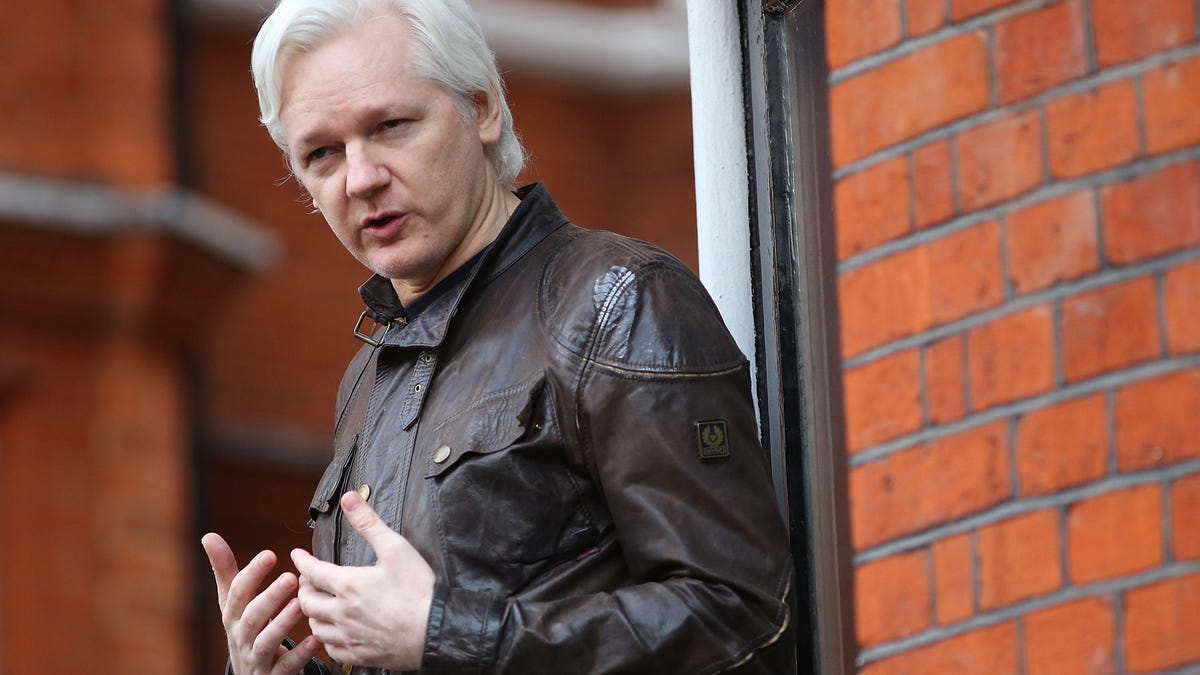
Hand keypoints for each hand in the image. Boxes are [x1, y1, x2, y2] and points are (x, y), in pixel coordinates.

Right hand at [201, 533, 320, 674]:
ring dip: (283, 623)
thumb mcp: (233, 603)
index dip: (252, 574)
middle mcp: (242, 637)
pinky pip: (286, 666)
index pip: (237, 593)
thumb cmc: (245, 630)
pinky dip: (300, 654)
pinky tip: (315, 640)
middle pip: (252, 617)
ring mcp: (257, 658)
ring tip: (301, 605)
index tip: (270, 554)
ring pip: (266, 642)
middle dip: (269, 597)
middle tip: (290, 578)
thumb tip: (208, 536)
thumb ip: (225, 570)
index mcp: (233, 616)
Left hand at [291, 491, 435, 669]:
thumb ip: (369, 522)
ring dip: (312, 613)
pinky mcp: (359, 654)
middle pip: (307, 601)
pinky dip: (327, 639)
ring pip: (315, 627)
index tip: (297, 555)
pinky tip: (334, 633)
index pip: (312, 571)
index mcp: (348, 585)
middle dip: (303, 587)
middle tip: (308, 580)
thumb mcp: (395, 548)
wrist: (435, 629)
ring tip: (317, 605)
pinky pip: (331, 650)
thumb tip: (350, 498)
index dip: (301, 560)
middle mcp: (342, 613)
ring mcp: (349, 636)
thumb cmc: (418, 590)